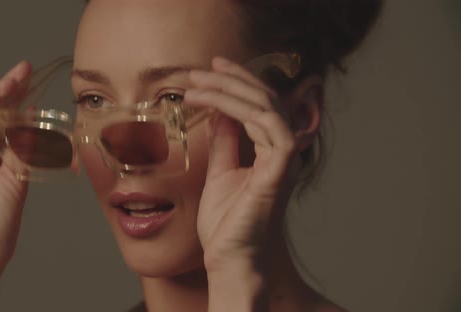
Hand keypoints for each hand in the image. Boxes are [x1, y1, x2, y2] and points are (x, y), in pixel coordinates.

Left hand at [185, 57, 301, 272]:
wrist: (228, 257)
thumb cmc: (226, 222)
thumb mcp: (221, 170)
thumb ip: (226, 140)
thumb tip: (220, 111)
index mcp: (270, 151)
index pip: (261, 105)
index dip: (238, 82)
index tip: (210, 69)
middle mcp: (282, 152)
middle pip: (266, 100)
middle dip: (233, 79)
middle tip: (202, 70)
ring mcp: (284, 161)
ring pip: (267, 107)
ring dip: (231, 90)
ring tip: (198, 84)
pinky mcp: (280, 170)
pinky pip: (270, 127)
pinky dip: (242, 109)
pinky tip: (215, 104)